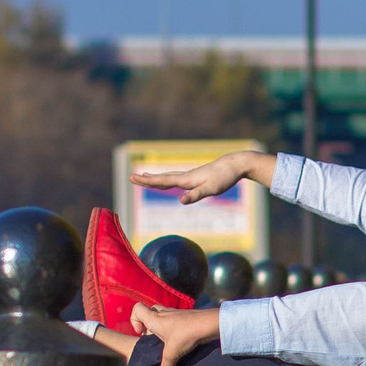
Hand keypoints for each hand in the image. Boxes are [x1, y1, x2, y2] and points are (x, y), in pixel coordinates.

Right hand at [130, 149, 272, 203]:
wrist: (234, 164)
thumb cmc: (224, 178)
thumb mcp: (211, 189)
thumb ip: (196, 195)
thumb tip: (180, 201)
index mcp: (187, 180)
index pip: (163, 181)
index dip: (147, 181)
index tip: (133, 178)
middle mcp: (186, 176)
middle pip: (162, 178)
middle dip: (146, 179)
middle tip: (131, 177)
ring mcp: (191, 176)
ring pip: (168, 177)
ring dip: (155, 178)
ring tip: (144, 177)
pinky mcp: (196, 177)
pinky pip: (176, 179)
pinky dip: (167, 179)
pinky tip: (168, 181)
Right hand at [131, 303, 222, 365]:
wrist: (209, 324)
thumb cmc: (187, 334)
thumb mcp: (173, 352)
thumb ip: (166, 362)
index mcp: (155, 318)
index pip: (137, 308)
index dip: (134, 320)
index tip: (141, 333)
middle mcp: (163, 313)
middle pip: (149, 313)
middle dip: (148, 325)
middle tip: (155, 338)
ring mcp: (175, 313)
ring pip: (162, 317)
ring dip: (162, 328)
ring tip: (169, 342)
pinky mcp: (185, 316)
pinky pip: (173, 320)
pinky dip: (173, 329)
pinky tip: (181, 340)